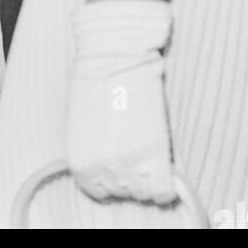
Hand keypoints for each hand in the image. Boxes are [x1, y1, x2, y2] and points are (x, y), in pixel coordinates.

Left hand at [66, 0, 175, 204]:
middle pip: (123, 192)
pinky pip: (163, 191)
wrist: (112, 53)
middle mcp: (101, 168)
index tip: (121, 169)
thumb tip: (110, 160)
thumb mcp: (85, 121)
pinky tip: (168, 175)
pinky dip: (167, 189)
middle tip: (138, 156)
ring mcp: (127, 163)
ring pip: (144, 194)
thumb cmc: (95, 78)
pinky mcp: (152, 152)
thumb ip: (95, 148)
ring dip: (149, 180)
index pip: (98, 192)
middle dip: (131, 178)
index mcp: (80, 160)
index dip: (112, 181)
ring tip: (151, 158)